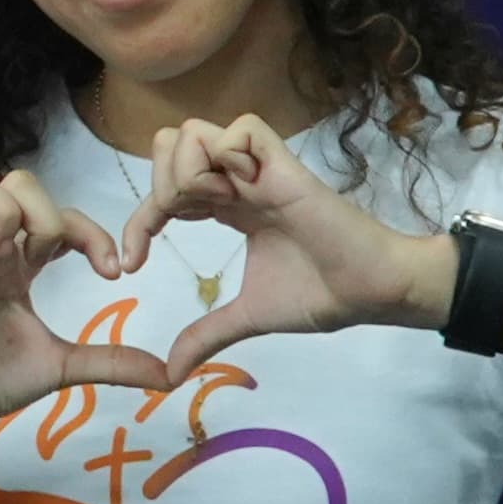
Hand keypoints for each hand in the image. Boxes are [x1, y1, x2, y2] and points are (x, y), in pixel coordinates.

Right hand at [0, 171, 164, 459]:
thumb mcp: (61, 368)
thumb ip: (111, 363)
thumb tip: (171, 376)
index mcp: (20, 267)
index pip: (60, 219)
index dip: (91, 232)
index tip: (112, 273)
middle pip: (15, 184)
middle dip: (43, 208)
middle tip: (47, 255)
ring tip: (4, 250)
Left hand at [115, 115, 446, 384]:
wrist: (372, 292)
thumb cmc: (321, 295)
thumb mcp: (249, 316)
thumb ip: (207, 335)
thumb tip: (170, 374)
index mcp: (227, 207)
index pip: (163, 192)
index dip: (137, 224)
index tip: (130, 266)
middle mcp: (237, 181)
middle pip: (169, 146)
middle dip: (157, 186)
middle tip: (176, 225)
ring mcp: (259, 170)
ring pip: (193, 132)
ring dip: (185, 170)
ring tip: (209, 209)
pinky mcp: (285, 165)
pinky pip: (241, 129)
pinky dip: (225, 156)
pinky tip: (238, 193)